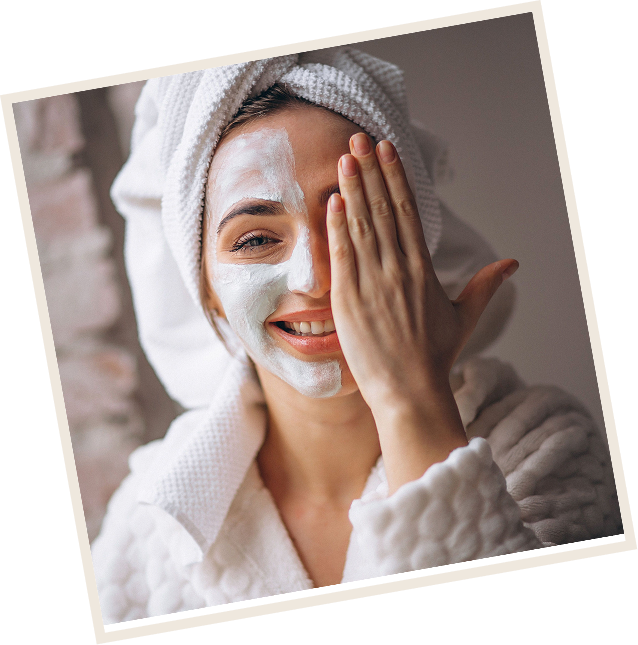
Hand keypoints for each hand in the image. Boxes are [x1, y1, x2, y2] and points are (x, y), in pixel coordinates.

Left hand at [326, 133, 517, 490]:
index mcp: (423, 268)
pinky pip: (342, 255)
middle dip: (371, 171)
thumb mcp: (464, 317)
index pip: (407, 211)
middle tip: (358, 139)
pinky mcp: (348, 300)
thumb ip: (485, 285)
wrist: (409, 392)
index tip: (387, 150)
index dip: (396, 177)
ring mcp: (372, 283)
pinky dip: (336, 226)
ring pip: (362, 226)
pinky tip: (332, 201)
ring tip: (344, 158)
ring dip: (352, 189)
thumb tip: (512, 263)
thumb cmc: (434, 356)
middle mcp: (398, 269)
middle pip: (383, 209)